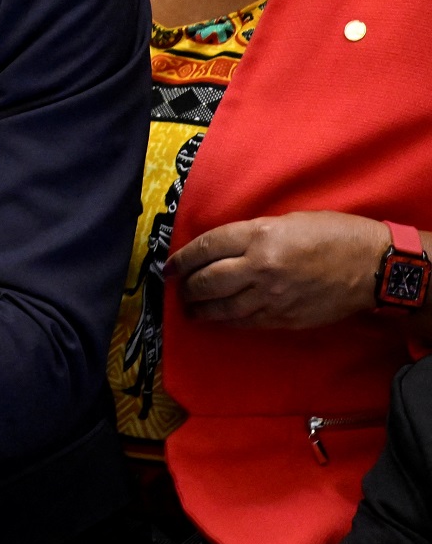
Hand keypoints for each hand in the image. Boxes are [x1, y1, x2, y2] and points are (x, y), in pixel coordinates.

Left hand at [169, 211, 390, 329]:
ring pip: (223, 307)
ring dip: (201, 308)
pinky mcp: (284, 318)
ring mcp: (272, 296)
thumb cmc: (332, 234)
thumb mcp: (284, 221)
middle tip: (178, 287)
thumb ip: (250, 235)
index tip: (170, 266)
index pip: (207, 247)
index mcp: (259, 236)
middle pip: (208, 280)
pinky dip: (227, 320)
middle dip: (188, 286)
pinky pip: (246, 322)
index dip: (182, 258)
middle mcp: (260, 267)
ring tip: (190, 307)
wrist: (373, 266)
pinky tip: (217, 318)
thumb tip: (220, 249)